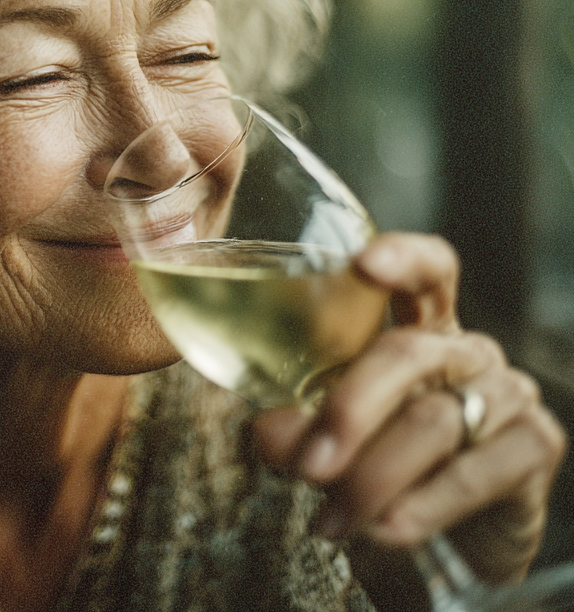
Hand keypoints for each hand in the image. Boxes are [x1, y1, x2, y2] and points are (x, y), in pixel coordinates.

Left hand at [252, 232, 566, 583]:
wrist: (447, 545)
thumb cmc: (380, 466)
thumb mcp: (335, 437)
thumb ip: (302, 423)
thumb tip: (267, 431)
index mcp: (418, 326)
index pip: (427, 271)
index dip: (402, 257)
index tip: (364, 264)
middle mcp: (464, 350)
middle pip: (408, 353)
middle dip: (349, 409)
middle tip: (307, 463)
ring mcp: (507, 393)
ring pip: (431, 421)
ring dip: (369, 476)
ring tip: (329, 517)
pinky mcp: (535, 446)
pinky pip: (471, 473)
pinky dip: (418, 506)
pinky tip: (385, 528)